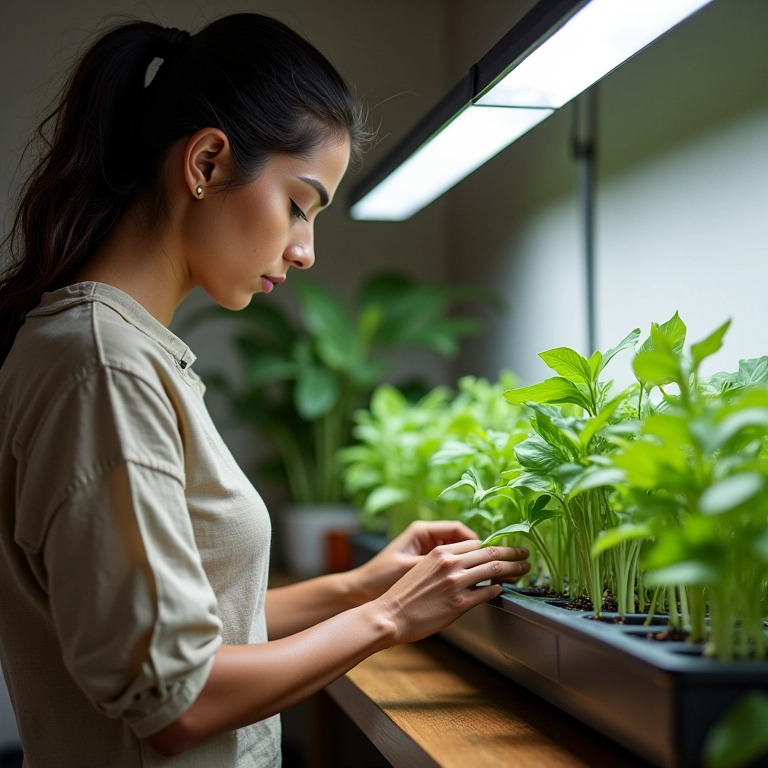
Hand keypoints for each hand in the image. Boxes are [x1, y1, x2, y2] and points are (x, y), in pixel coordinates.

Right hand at [353, 520, 527, 601]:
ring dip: (513, 569)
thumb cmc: (404, 594)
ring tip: (524, 569)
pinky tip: (503, 589)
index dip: (494, 545)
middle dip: (512, 552)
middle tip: (525, 554)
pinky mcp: (459, 605)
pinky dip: (499, 589)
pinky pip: (487, 593)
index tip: (504, 549)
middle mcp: (450, 564)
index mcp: (440, 552)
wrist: (391, 614)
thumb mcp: (422, 568)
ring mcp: (456, 584)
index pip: (476, 543)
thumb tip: (467, 564)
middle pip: (490, 553)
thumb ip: (445, 562)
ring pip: (493, 570)